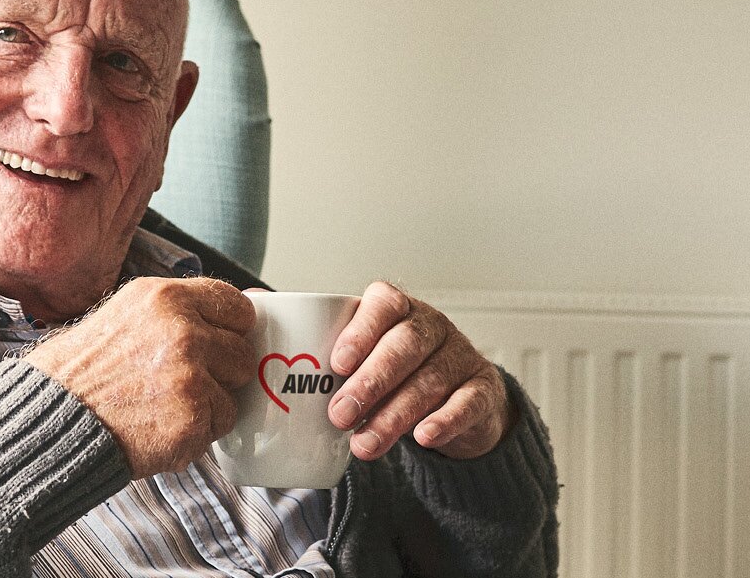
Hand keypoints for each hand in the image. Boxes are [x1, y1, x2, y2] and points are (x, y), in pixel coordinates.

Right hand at [25, 277, 254, 477]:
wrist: (53, 416)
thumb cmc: (83, 371)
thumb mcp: (127, 316)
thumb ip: (178, 314)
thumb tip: (236, 321)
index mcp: (166, 297)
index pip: (237, 307)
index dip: (230, 331)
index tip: (216, 345)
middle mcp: (183, 330)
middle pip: (242, 353)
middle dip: (220, 372)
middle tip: (177, 382)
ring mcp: (190, 375)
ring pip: (233, 392)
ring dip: (209, 404)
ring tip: (164, 405)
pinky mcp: (192, 416)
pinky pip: (219, 426)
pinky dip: (196, 433)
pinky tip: (160, 426)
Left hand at [327, 281, 517, 459]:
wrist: (457, 399)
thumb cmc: (395, 373)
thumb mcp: (363, 358)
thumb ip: (323, 352)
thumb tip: (265, 335)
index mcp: (397, 309)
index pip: (382, 306)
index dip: (360, 332)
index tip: (337, 364)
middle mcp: (432, 326)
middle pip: (405, 346)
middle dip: (370, 382)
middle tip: (340, 415)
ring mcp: (461, 356)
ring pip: (430, 381)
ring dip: (394, 415)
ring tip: (364, 444)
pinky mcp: (483, 390)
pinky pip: (468, 403)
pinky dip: (445, 421)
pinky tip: (423, 437)